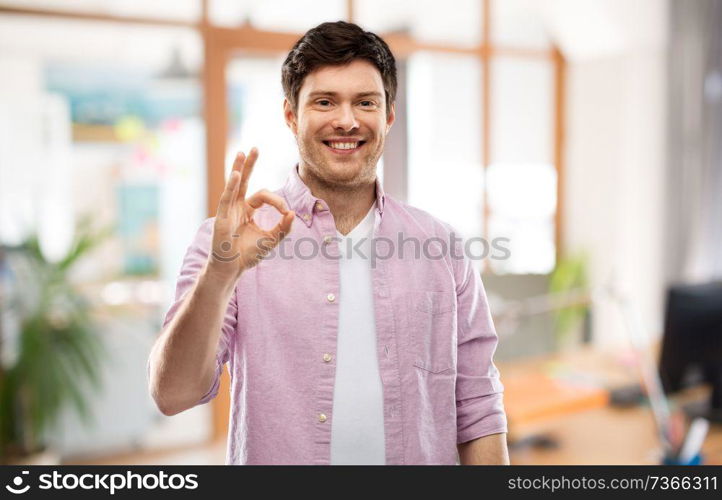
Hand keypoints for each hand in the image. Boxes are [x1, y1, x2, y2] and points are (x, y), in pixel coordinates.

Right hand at [206, 148, 293, 281]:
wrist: (233, 269)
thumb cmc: (248, 255)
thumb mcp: (271, 240)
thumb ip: (283, 227)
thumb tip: (293, 213)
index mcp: (248, 210)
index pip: (263, 196)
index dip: (277, 201)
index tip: (286, 212)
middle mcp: (237, 206)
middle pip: (244, 180)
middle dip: (250, 164)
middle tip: (255, 148)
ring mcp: (228, 210)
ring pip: (234, 185)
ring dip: (239, 168)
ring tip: (243, 153)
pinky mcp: (221, 217)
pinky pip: (226, 198)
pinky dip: (232, 186)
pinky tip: (237, 174)